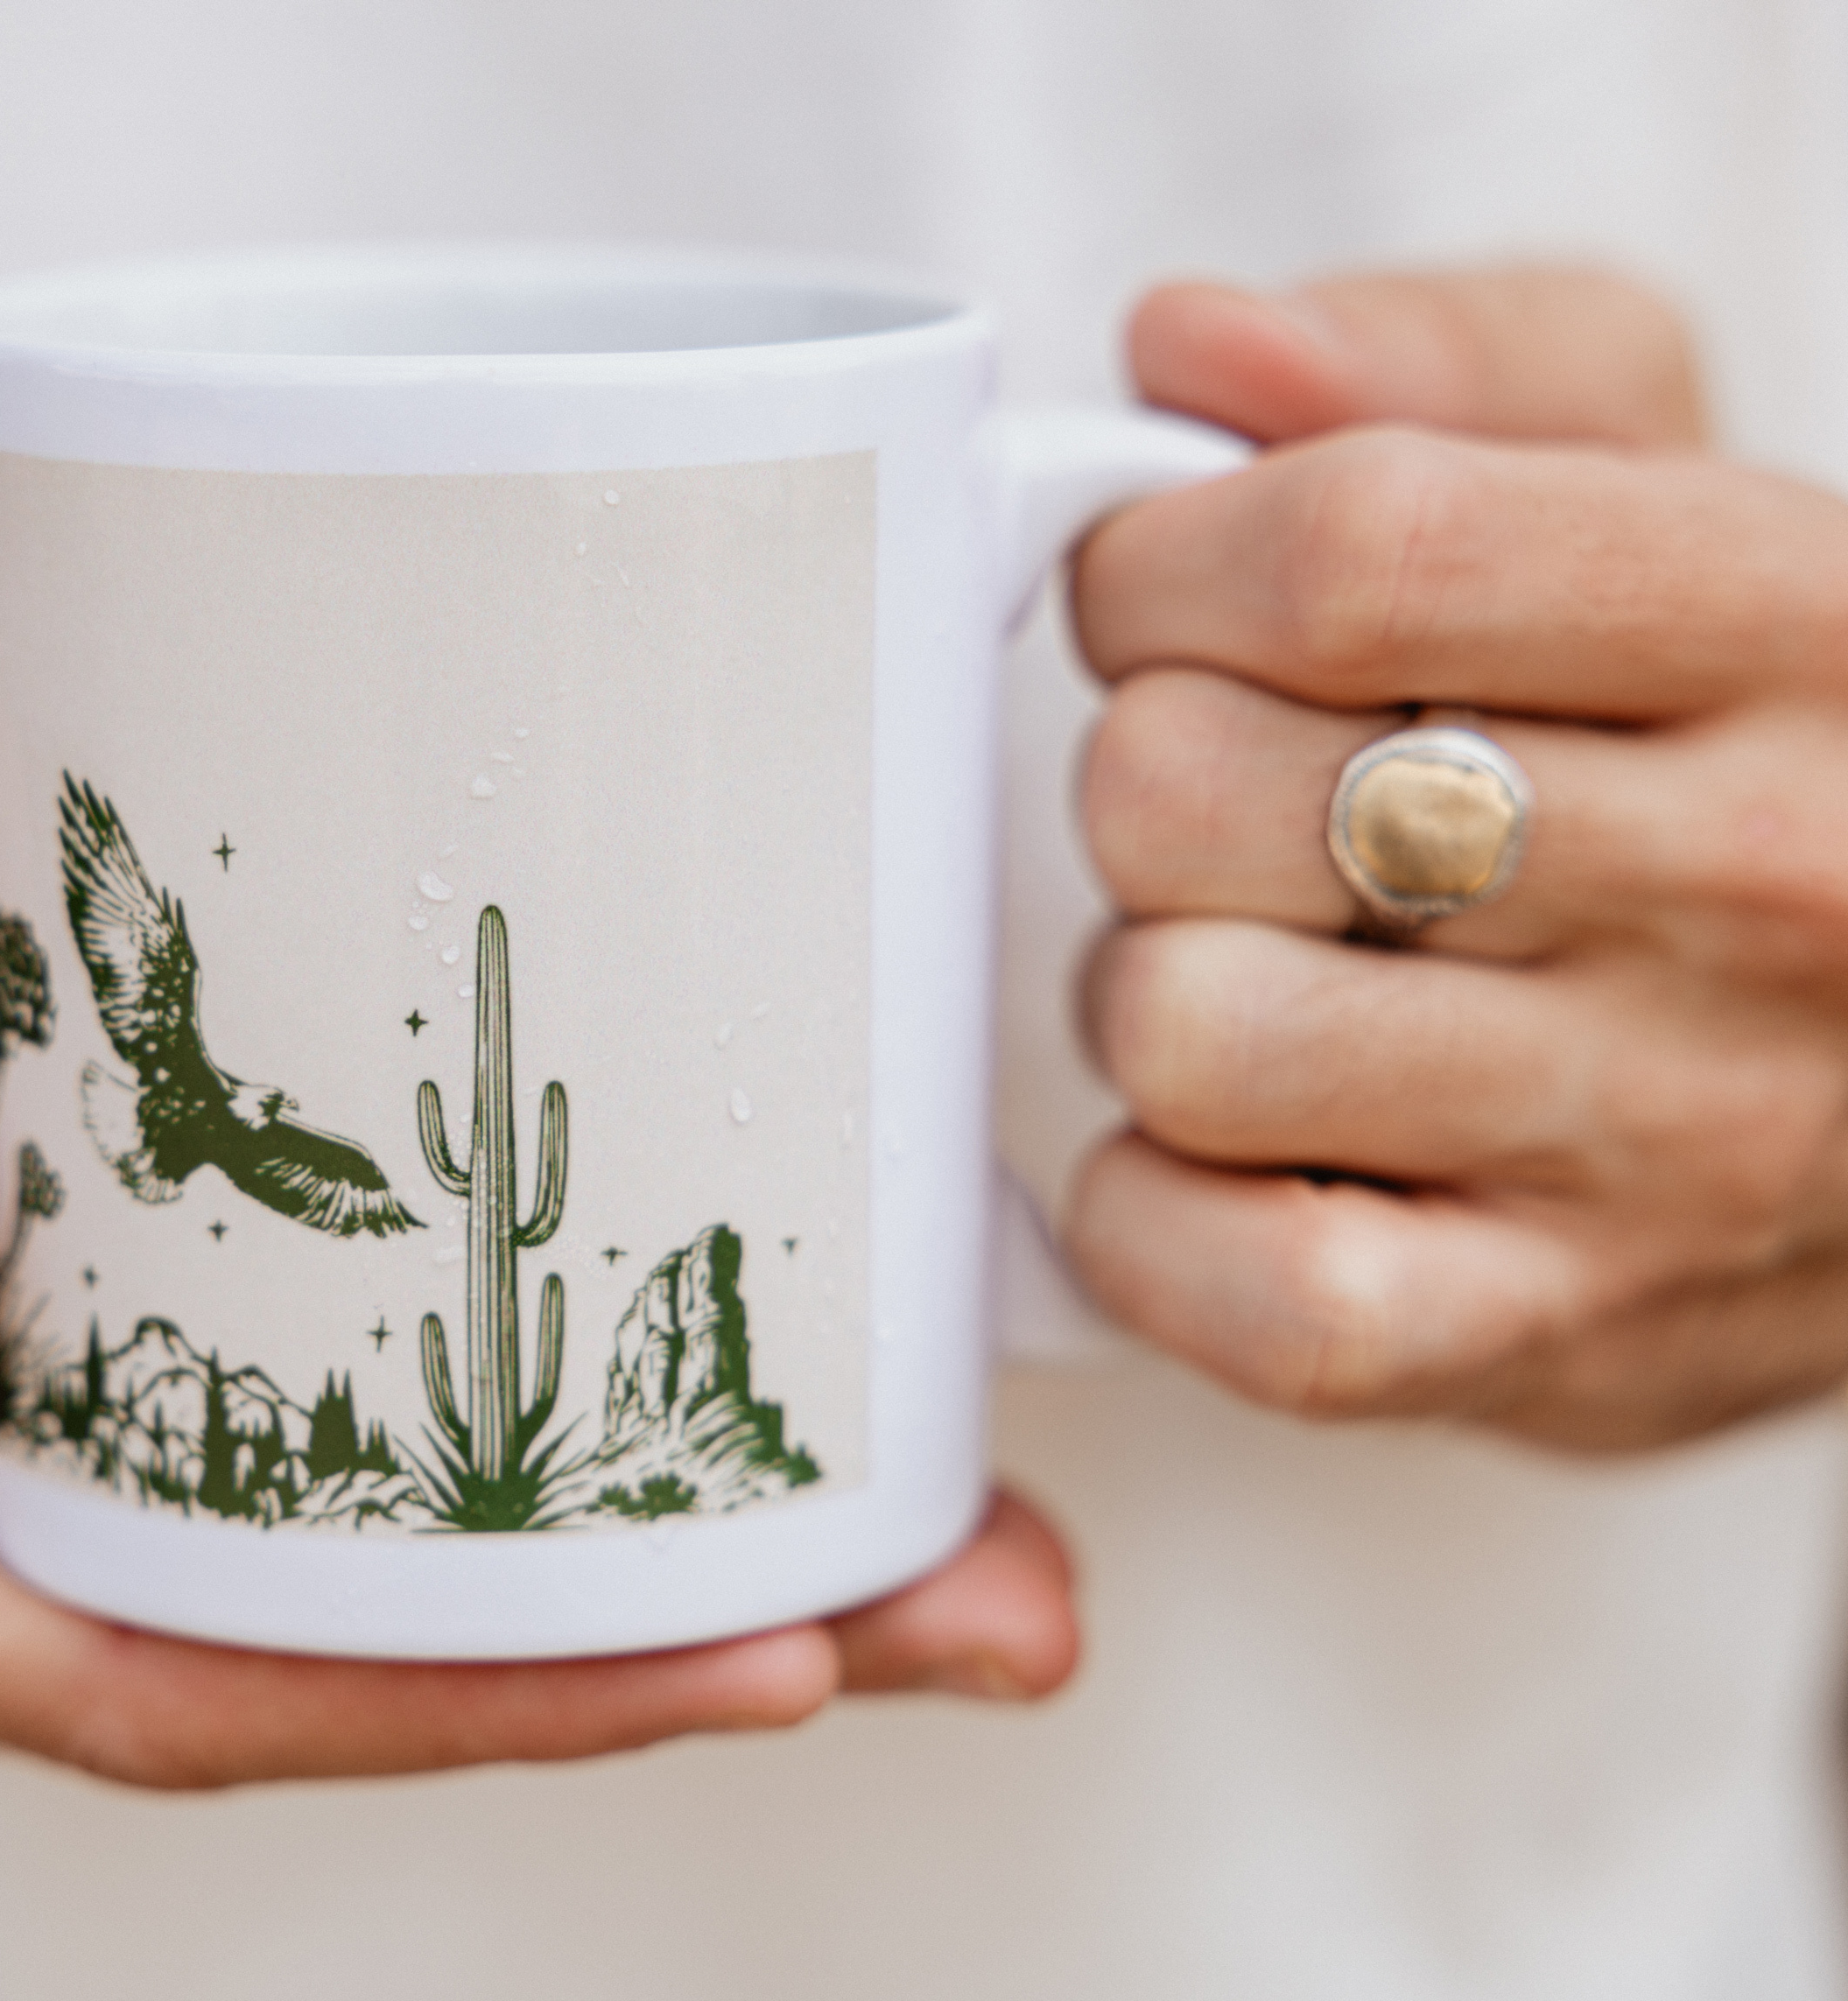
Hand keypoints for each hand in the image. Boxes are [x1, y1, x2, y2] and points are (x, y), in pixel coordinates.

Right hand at [0, 699, 1074, 1784]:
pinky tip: (670, 1365)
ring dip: (619, 1554)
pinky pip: (291, 1412)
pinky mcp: (37, 1295)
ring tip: (927, 1509)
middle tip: (966, 1594)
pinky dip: (488, 1422)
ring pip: (330, 1555)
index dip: (443, 1701)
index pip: (139, 1685)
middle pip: (304, 1658)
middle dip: (633, 1655)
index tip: (751, 1651)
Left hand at [1066, 268, 1847, 1448]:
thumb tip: (1193, 349)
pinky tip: (1221, 1150)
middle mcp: (1752, 882)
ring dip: (1149, 989)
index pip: (1348, 552)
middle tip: (1228, 803)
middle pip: (1197, 794)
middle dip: (1144, 778)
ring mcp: (1664, 1134)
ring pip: (1184, 1029)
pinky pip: (1238, 1292)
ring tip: (1251, 966)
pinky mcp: (1565, 1332)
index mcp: (1788, 620)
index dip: (1161, 566)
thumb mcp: (1666, 471)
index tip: (1163, 600)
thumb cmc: (1757, 744)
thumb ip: (1438, 362)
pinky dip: (1152, 1220)